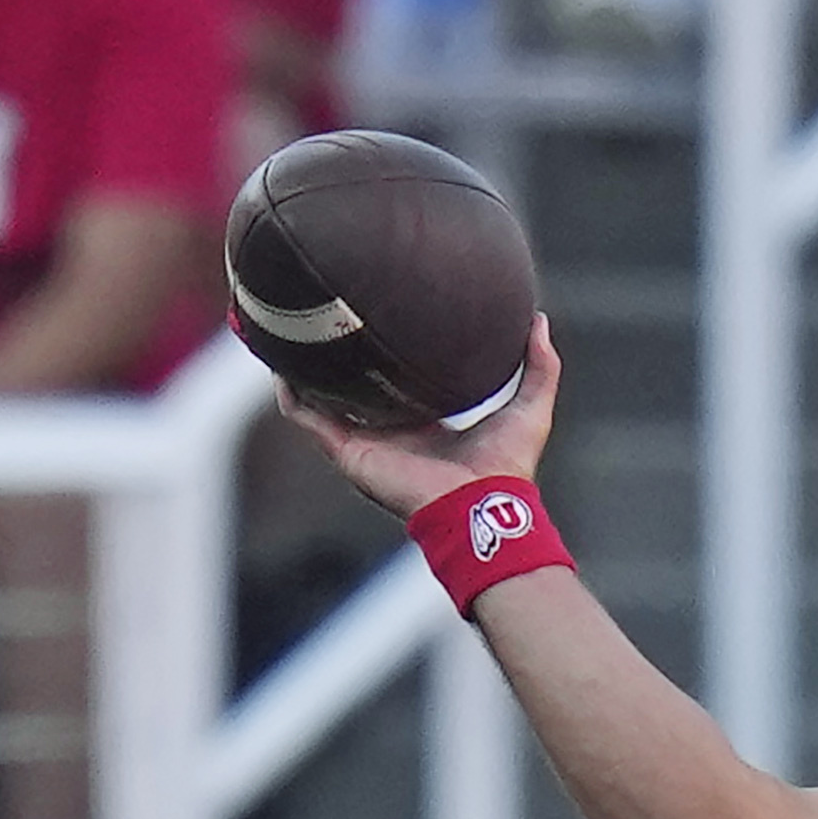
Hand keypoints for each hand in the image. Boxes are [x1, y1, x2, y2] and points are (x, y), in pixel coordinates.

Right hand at [289, 317, 561, 523]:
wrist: (482, 505)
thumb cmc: (508, 467)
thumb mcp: (529, 406)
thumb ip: (539, 366)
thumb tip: (540, 320)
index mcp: (424, 423)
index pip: (396, 383)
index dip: (385, 353)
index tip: (378, 316)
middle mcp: (388, 431)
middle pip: (351, 388)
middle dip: (334, 356)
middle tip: (320, 314)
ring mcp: (363, 441)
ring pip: (318, 398)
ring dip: (299, 367)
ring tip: (283, 327)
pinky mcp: (347, 450)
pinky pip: (305, 416)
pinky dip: (289, 390)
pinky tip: (277, 360)